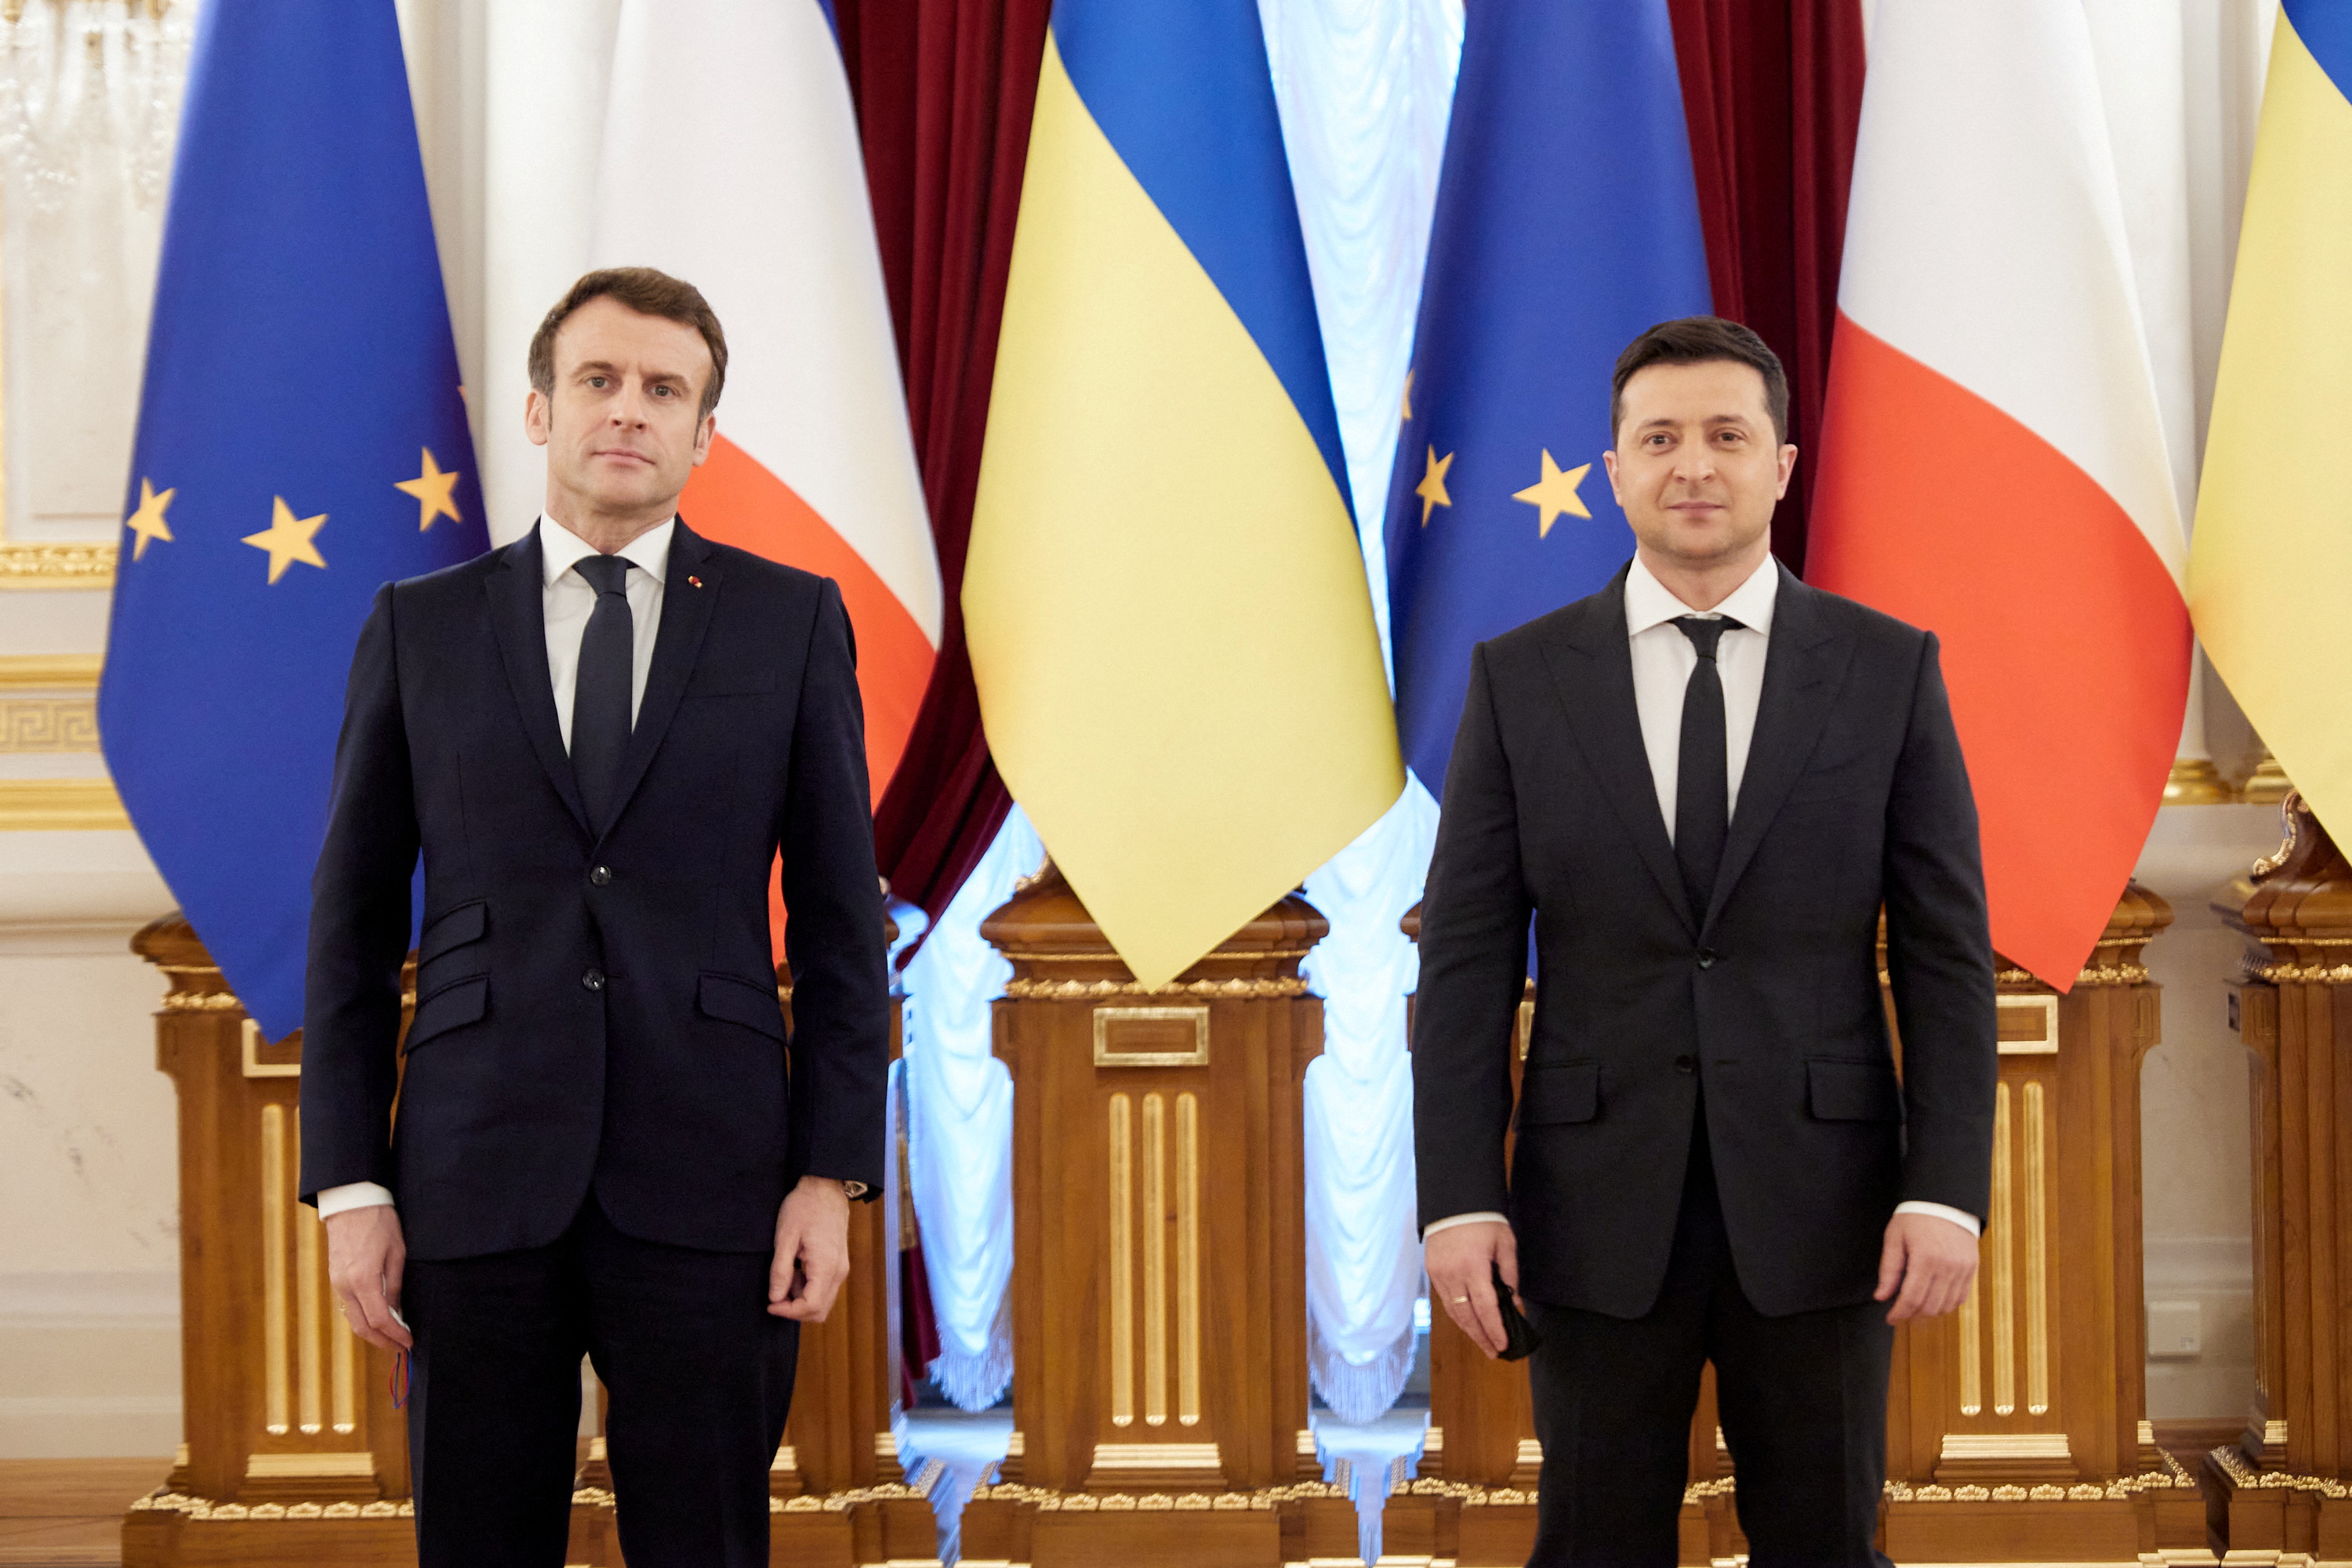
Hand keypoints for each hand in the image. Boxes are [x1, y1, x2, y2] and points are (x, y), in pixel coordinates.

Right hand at [325, 1205, 411, 1350]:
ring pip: (352, 1319)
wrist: (352, 1203)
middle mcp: (345, 1286)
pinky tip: (378, 1319)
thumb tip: (397, 1312)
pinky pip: (348, 1306)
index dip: (396, 1334)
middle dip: (382, 1341)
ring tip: (392, 1337)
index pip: (380, 1320)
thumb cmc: (379, 1222)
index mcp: (363, 1280)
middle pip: (362, 1327)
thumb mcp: (396, 1252)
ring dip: (372, 1332)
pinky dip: (363, 1318)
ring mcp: (337, 1283)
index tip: (409, 1342)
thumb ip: (394, 1285)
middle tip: (401, 1347)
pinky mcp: (335, 1278)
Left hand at [769, 1175, 851, 1321]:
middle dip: (795, 1310)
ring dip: (801, 1299)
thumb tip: (775, 1298)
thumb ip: (780, 1271)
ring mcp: (841, 1268)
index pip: (811, 1306)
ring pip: (824, 1301)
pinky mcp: (839, 1264)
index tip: (770, 1304)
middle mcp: (839, 1272)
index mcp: (826, 1266)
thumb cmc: (804, 1207)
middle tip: (776, 1295)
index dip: (789, 1311)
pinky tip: (796, 1270)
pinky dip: (808, 1289)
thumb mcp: (785, 1237)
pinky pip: (825, 1288)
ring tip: (786, 1276)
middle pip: (820, 1310)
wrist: (826, 1187)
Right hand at [1425, 1220, 1519, 1358]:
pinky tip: (1468, 1321)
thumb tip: (1515, 1301)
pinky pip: (1444, 1300)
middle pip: (1467, 1317)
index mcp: (1474, 1268)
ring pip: (1453, 1312)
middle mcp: (1453, 1275)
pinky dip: (1457, 1314)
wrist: (1453, 1201)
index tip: (1503, 1345)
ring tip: (1483, 1341)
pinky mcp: (1431, 1271)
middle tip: (1494, 1352)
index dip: (1494, 1330)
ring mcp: (1439, 1274)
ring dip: (1468, 1329)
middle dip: (1481, 1337)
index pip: (1486, 1309)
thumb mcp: (1505, 1244)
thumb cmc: (1483, 1220)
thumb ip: (1510, 1275)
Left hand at [1875, 1210, 1978, 1323]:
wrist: (1945, 1202)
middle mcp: (1947, 1267)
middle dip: (1913, 1315)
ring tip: (1915, 1309)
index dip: (1900, 1313)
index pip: (1912, 1298)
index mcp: (1925, 1259)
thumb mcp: (1894, 1238)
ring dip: (1929, 1312)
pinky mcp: (1971, 1269)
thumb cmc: (1915, 1218)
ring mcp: (1962, 1269)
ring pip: (1946, 1306)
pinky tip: (1934, 1301)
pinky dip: (1947, 1304)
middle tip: (1901, 1315)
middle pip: (1930, 1307)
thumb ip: (1889, 1269)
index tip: (1890, 1319)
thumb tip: (1881, 1297)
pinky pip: (1961, 1297)